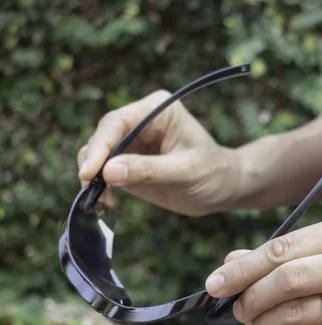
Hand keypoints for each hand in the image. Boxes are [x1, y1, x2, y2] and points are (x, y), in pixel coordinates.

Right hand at [78, 90, 238, 215]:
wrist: (222, 188)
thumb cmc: (212, 173)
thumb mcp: (184, 172)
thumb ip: (148, 170)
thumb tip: (108, 171)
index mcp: (157, 110)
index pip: (117, 122)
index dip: (100, 146)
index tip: (89, 171)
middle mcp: (140, 121)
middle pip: (102, 137)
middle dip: (92, 162)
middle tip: (88, 188)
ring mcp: (132, 142)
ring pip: (97, 155)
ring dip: (92, 177)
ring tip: (97, 200)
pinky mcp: (128, 163)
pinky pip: (103, 173)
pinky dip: (98, 187)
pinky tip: (103, 204)